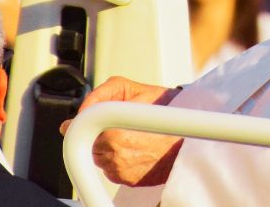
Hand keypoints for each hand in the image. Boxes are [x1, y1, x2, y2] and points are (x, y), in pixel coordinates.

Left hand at [62, 76, 182, 185]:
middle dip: (98, 133)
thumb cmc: (166, 109)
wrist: (190, 135)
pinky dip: (118, 159)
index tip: (86, 119)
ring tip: (129, 134)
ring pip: (100, 158)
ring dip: (108, 147)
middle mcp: (115, 157)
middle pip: (89, 145)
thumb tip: (81, 110)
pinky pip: (112, 170)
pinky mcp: (128, 181)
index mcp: (113, 134)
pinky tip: (134, 147)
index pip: (79, 132)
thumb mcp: (133, 88)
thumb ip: (101, 95)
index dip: (81, 122)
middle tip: (118, 122)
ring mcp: (121, 171)